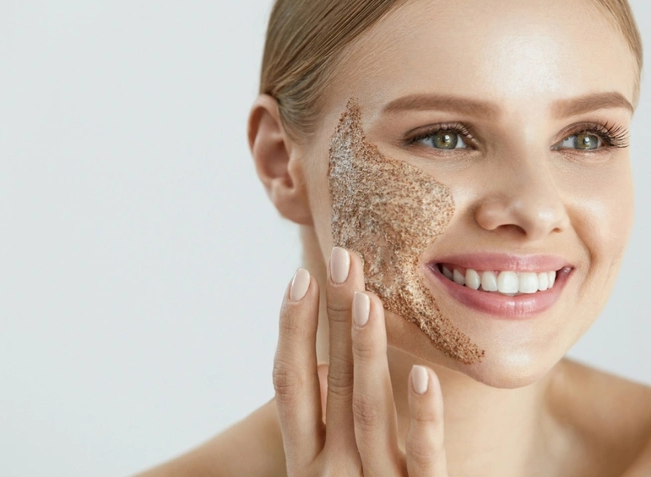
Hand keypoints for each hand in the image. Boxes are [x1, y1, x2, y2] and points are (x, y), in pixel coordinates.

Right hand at [273, 247, 449, 475]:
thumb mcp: (324, 470)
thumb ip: (324, 426)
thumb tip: (325, 367)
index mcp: (305, 459)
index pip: (290, 383)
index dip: (292, 328)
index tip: (301, 277)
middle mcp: (331, 474)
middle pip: (333, 382)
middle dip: (333, 315)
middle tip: (342, 258)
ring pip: (371, 413)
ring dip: (366, 350)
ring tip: (367, 298)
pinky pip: (424, 460)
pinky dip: (423, 417)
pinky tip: (423, 373)